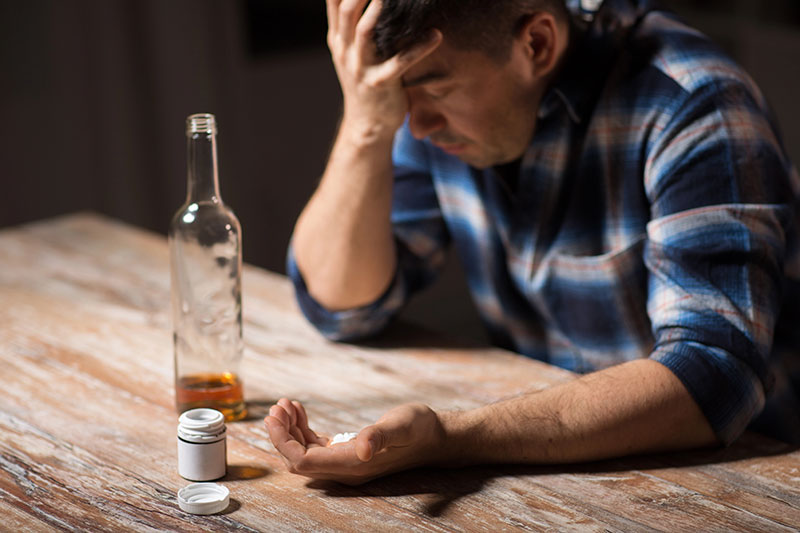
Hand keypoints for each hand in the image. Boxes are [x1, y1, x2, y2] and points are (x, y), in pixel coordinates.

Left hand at [265, 398, 445, 484]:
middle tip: (276, 407)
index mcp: (352, 465)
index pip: (302, 461)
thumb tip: (363, 448)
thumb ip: (380, 436)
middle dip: (282, 434)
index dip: (282, 442)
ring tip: (285, 405)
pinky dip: (303, 428)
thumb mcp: (400, 426)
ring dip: (290, 430)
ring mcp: (346, 462)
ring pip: (305, 452)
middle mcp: (345, 469)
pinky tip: (299, 411)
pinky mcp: (349, 453)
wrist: (436, 437)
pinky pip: (316, 445)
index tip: (273, 417)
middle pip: (298, 459)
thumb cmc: (419, 429)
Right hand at [326, 0, 441, 138]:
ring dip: (377, 10)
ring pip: (364, 32)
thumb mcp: (351, 51)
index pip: (335, 2)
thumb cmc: (366, 82)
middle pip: (347, 10)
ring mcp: (360, 68)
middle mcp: (344, 50)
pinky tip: (436, 35)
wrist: (367, 125)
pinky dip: (419, 48)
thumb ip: (353, 23)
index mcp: (338, 38)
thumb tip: (363, 1)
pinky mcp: (380, 85)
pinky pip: (399, 63)